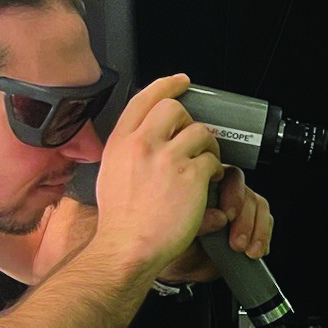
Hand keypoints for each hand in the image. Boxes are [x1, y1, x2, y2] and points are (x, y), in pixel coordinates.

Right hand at [88, 75, 223, 280]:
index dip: (166, 85)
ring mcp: (168, 158)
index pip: (144, 100)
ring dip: (208, 145)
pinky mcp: (191, 175)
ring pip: (200, 132)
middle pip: (175, 109)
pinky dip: (216, 169)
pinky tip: (210, 180)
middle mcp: (143, 144)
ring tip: (205, 163)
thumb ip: (128, 150)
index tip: (181, 82)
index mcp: (121, 142)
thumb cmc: (120, 220)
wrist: (128, 246)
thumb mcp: (111, 173)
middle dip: (190, 121)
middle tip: (194, 139)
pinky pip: (213, 159)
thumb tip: (145, 138)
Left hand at [157, 166, 274, 283]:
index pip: (224, 175)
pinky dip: (263, 236)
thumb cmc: (173, 244)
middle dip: (244, 217)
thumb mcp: (176, 233)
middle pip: (245, 190)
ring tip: (243, 250)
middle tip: (236, 240)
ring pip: (258, 205)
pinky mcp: (251, 222)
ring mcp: (238, 206)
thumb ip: (196, 221)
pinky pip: (266, 221)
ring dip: (256, 229)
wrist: (181, 268)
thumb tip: (218, 217)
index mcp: (200, 186)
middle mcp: (221, 192)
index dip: (231, 193)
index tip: (227, 216)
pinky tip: (254, 250)